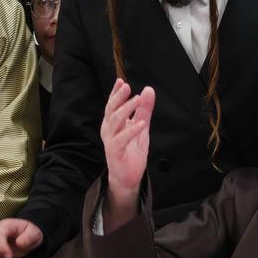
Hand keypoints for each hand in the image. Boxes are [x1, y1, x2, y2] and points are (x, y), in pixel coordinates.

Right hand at [100, 79, 155, 229]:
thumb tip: (148, 90)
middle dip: (118, 98)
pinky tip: (141, 123)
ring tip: (137, 100)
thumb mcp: (142, 127)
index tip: (121, 81)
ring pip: (115, 122)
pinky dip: (131, 130)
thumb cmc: (132, 151)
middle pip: (111, 110)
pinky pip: (121, 139)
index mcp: (113, 123)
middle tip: (127, 87)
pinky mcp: (115, 153)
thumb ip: (145, 110)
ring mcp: (111, 141)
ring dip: (126, 110)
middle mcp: (109, 130)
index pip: (112, 105)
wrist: (128, 176)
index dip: (115, 93)